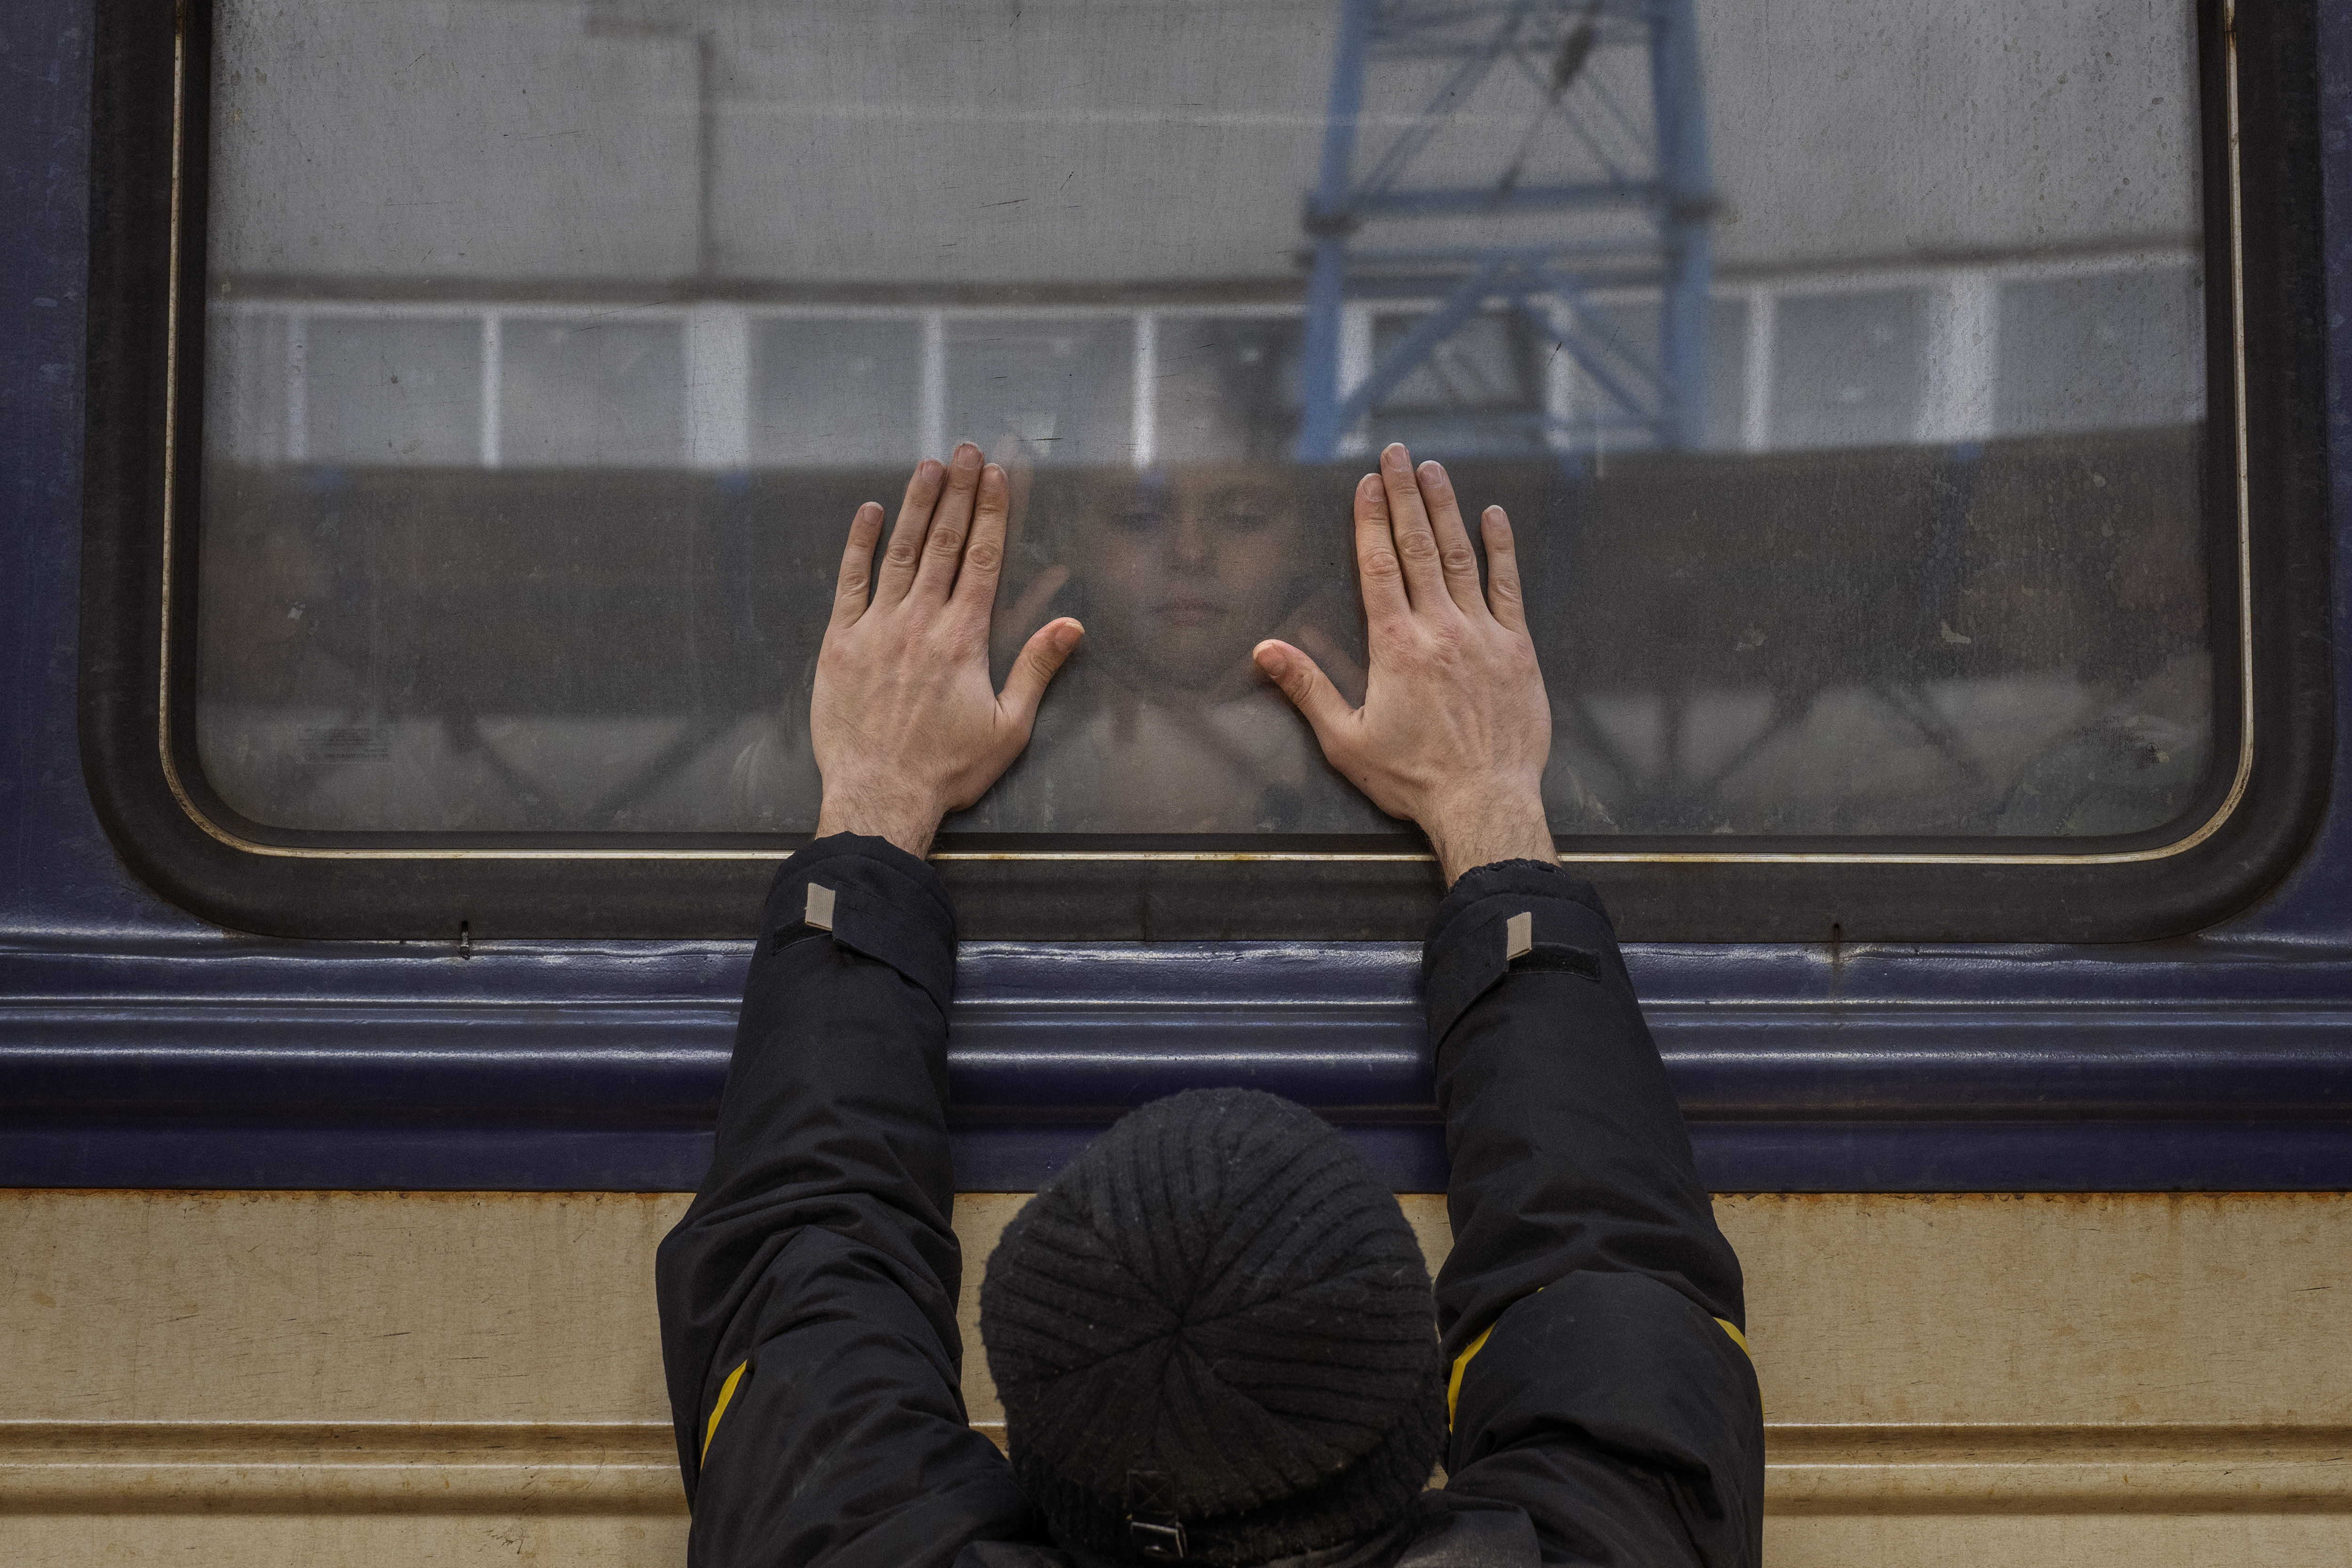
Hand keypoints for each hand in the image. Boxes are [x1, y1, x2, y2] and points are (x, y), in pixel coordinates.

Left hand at [811, 443, 1084, 858]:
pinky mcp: (840, 643)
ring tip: (928, 466)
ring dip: (915, 505)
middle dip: (957, 493)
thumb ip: (1037, 670)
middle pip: (943, 543)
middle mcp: (920, 622)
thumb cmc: (946, 770)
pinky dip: (860, 544)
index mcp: (963, 639)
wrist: (879, 797)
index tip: (995, 475)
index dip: (990, 513)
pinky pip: (850, 582)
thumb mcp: (1008, 728)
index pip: (981, 559)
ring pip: (899, 553)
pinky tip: (869, 512)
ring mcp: (877, 628)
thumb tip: (1071, 626)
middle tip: (964, 450)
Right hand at [1253, 443, 1554, 884]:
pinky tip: (1493, 517)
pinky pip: (1507, 586)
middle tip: (1396, 453)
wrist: (1486, 803)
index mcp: (1395, 645)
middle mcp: (1439, 628)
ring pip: (1461, 556)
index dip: (1371, 519)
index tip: (1367, 483)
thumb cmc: (1414, 778)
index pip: (1378, 565)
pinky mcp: (1517, 649)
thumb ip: (1306, 688)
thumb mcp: (1346, 741)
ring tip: (1434, 469)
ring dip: (1445, 509)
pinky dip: (1499, 548)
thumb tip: (1265, 651)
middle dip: (1404, 496)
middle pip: (1417, 547)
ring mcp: (1482, 634)